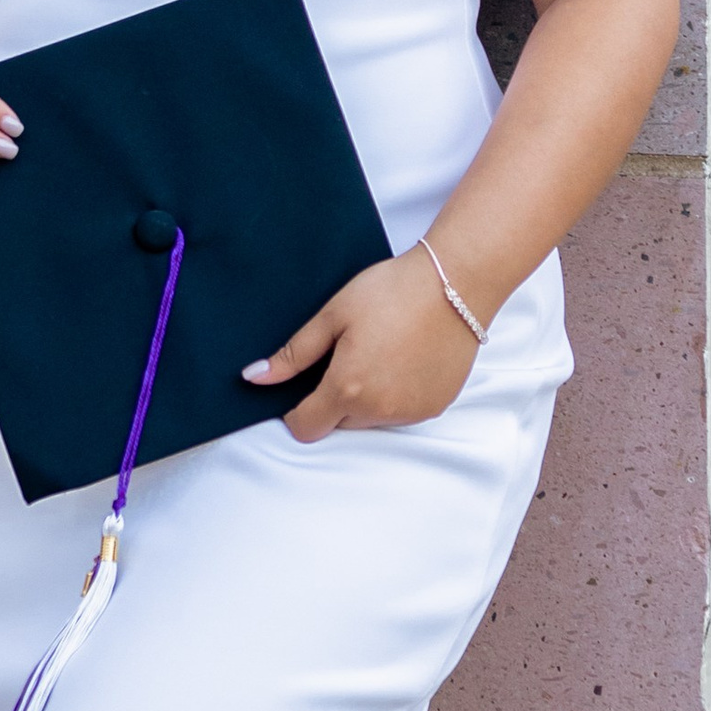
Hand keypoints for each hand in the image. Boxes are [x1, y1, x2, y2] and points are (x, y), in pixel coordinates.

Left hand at [243, 252, 483, 440]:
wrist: (455, 282)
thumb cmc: (391, 291)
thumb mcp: (333, 315)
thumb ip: (293, 354)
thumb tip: (254, 378)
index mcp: (347, 388)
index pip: (305, 428)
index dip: (297, 410)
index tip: (305, 385)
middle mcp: (380, 410)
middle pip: (338, 424)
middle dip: (334, 400)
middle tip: (348, 355)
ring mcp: (411, 412)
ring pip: (371, 420)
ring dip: (366, 400)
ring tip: (380, 353)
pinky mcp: (435, 406)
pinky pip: (401, 413)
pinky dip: (396, 397)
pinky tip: (403, 360)